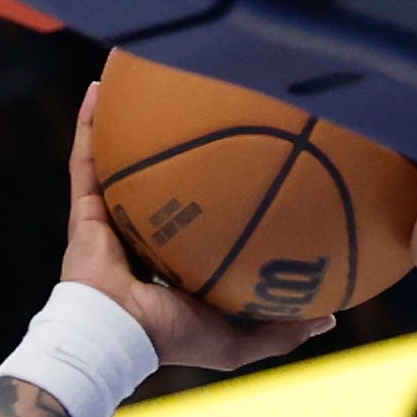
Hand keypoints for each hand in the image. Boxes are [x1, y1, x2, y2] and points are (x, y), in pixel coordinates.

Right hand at [61, 84, 335, 378]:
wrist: (118, 336)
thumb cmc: (175, 338)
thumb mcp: (240, 338)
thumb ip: (282, 329)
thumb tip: (330, 318)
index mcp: (176, 262)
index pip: (200, 219)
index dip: (219, 189)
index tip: (246, 156)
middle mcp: (143, 235)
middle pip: (162, 179)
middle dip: (175, 143)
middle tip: (196, 107)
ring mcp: (111, 219)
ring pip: (119, 159)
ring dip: (124, 119)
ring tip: (140, 78)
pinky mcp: (85, 209)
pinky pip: (87, 156)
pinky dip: (91, 121)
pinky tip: (102, 84)